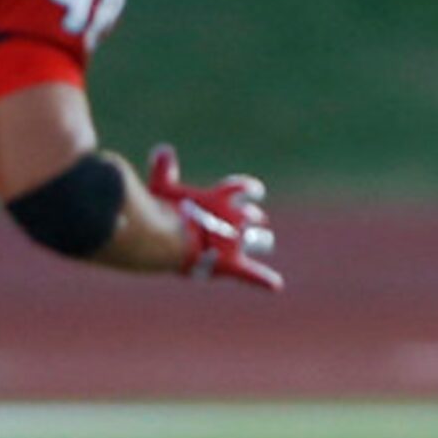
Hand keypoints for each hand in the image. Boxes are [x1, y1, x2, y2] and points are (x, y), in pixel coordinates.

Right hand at [145, 144, 282, 290]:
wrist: (168, 238)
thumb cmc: (162, 209)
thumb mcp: (161, 185)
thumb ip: (164, 168)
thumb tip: (162, 151)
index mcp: (222, 197)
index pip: (243, 189)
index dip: (251, 190)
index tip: (257, 192)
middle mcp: (236, 218)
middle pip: (254, 218)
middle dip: (253, 220)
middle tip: (251, 223)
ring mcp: (237, 242)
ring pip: (261, 241)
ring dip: (261, 241)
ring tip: (263, 243)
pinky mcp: (232, 265)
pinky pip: (253, 275)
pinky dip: (264, 280)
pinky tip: (276, 286)